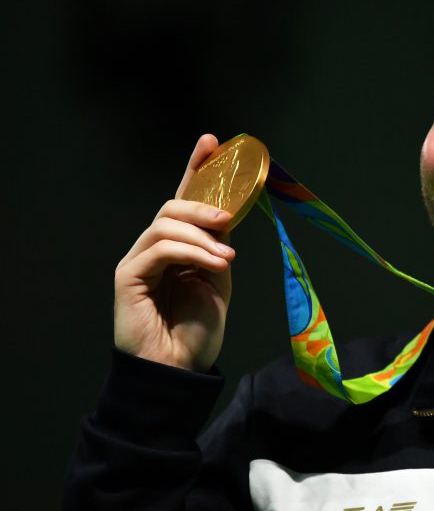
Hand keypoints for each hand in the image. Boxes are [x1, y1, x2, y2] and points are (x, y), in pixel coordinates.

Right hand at [113, 134, 234, 371]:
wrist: (180, 368)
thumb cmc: (197, 330)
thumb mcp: (218, 279)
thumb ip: (217, 245)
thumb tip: (226, 215)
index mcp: (179, 247)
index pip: (184, 200)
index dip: (196, 169)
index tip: (212, 142)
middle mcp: (155, 248)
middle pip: (173, 206)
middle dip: (202, 204)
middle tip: (228, 218)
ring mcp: (140, 260)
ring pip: (165, 223)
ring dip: (201, 235)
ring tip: (226, 256)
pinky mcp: (129, 275)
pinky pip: (159, 247)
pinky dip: (191, 251)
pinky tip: (215, 263)